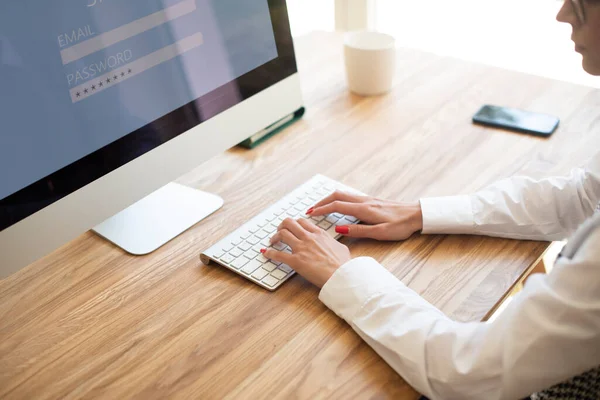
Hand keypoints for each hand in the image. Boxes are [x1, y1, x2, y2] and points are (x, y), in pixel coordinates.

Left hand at [261, 218, 350, 287]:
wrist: (341, 275)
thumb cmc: (343, 265)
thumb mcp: (340, 247)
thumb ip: (332, 242)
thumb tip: (332, 243)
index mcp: (319, 234)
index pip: (302, 222)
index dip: (294, 224)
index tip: (291, 228)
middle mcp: (309, 238)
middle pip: (289, 223)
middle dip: (282, 226)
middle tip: (279, 231)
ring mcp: (301, 248)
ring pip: (282, 234)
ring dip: (275, 237)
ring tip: (273, 241)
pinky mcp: (296, 261)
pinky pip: (278, 254)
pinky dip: (270, 253)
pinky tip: (266, 253)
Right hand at [307, 191, 422, 240]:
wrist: (417, 215)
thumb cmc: (401, 226)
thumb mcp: (380, 233)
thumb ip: (358, 231)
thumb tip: (339, 229)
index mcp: (364, 209)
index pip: (336, 206)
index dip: (321, 209)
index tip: (310, 214)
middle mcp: (363, 201)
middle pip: (336, 196)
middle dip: (321, 202)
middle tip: (310, 210)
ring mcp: (367, 199)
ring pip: (343, 194)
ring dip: (329, 199)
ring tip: (320, 207)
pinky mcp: (371, 200)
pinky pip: (349, 196)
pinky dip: (338, 199)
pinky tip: (338, 205)